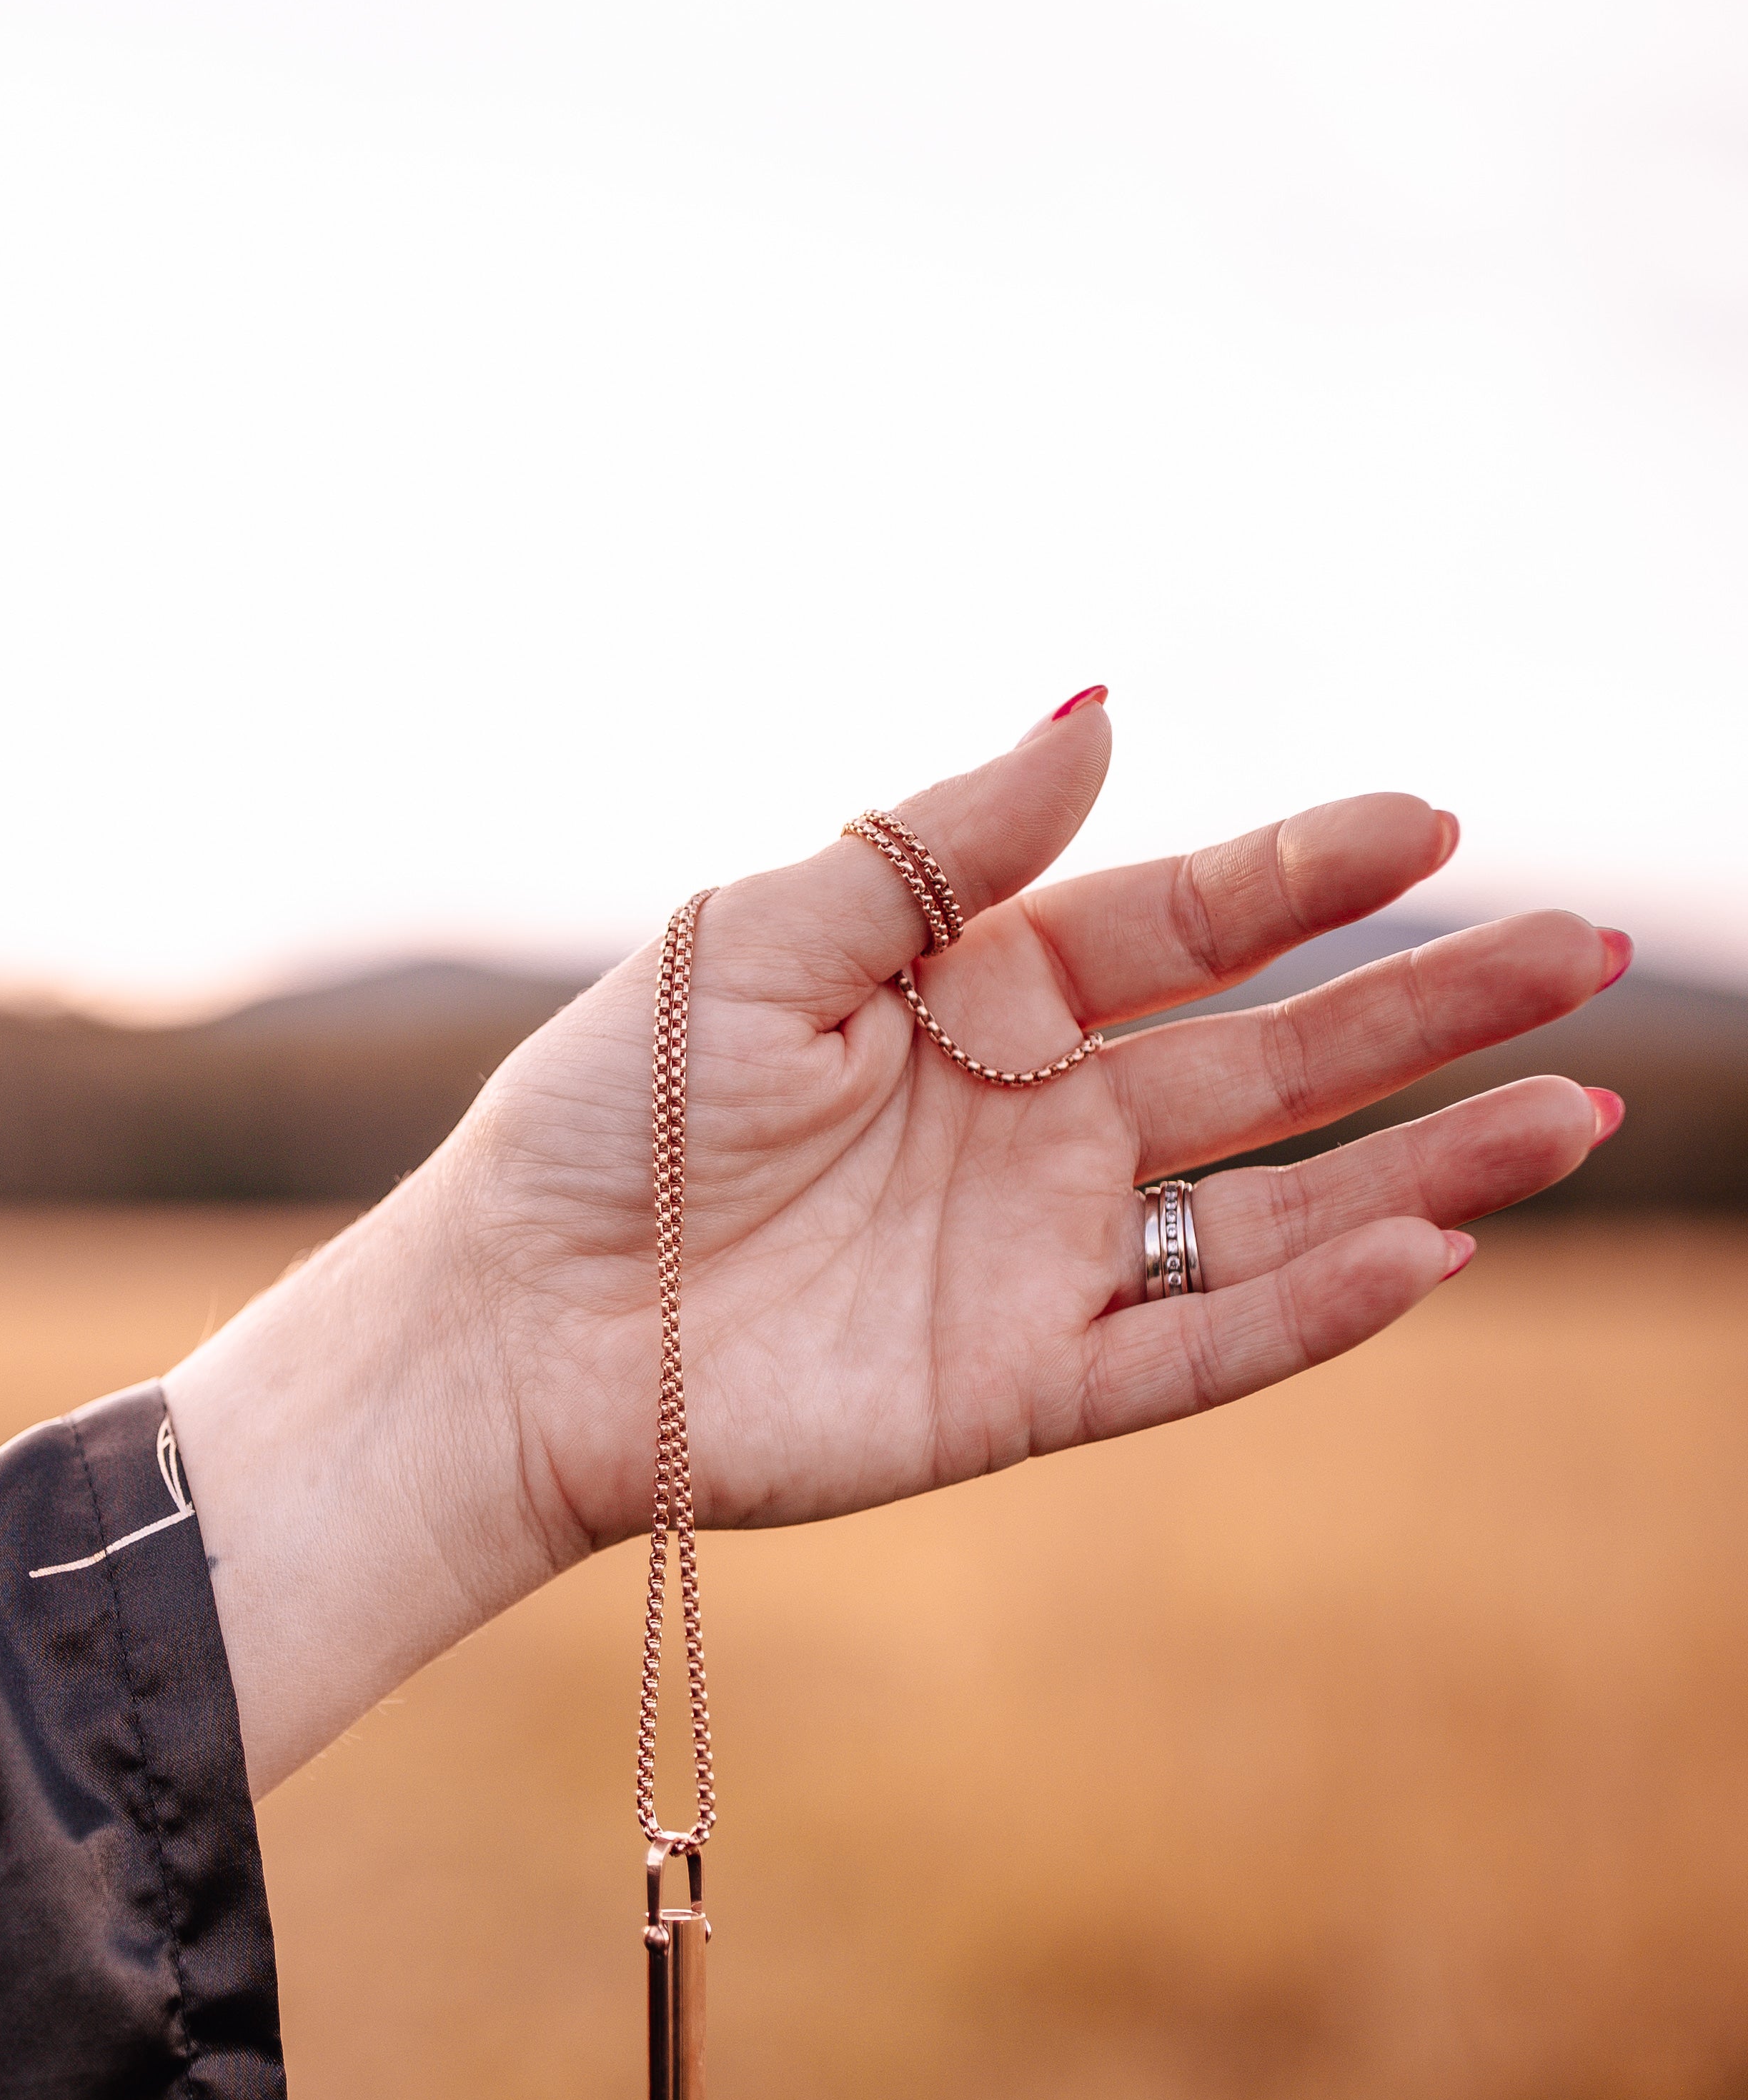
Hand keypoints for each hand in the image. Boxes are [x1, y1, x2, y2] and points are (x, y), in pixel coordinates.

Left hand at [164, 696, 1620, 1793]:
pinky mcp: (1026, 1386)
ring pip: (1281, 1204)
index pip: (1188, 918)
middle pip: (1278, 1054)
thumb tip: (1107, 713)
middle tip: (1581, 946)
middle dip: (1431, 999)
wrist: (519, 1313)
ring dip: (1429, 1157)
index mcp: (982, 994)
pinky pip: (1198, 1349)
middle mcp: (1044, 1122)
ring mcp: (1047, 1258)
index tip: (1435, 816)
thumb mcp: (765, 929)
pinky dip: (1313, 1308)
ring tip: (1574, 1107)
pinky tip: (1428, 1246)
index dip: (1311, 867)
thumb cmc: (614, 1110)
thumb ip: (942, 843)